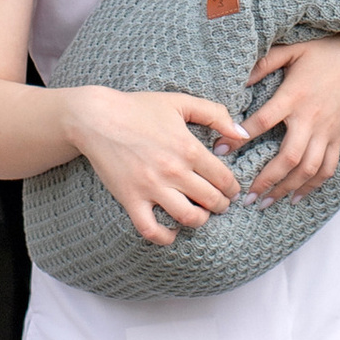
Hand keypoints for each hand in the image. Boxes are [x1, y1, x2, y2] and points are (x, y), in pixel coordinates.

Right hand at [62, 84, 248, 245]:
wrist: (96, 118)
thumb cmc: (138, 107)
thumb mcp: (180, 102)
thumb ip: (215, 114)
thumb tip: (242, 133)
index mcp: (188, 148)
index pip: (223, 178)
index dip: (232, 188)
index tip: (232, 190)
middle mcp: (174, 171)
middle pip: (211, 200)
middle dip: (221, 205)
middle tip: (220, 204)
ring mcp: (152, 187)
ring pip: (188, 217)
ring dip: (201, 220)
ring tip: (201, 214)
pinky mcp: (131, 199)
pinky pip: (151, 230)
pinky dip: (165, 237)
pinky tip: (172, 232)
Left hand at [241, 35, 339, 197]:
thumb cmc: (326, 51)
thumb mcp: (293, 49)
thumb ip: (265, 62)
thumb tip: (240, 80)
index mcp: (294, 96)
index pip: (262, 122)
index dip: (239, 138)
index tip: (220, 151)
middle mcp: (311, 118)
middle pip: (287, 158)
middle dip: (266, 180)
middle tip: (245, 197)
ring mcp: (328, 131)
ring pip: (308, 169)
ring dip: (286, 189)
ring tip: (266, 203)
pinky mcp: (339, 137)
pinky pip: (328, 167)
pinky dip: (313, 186)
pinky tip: (297, 197)